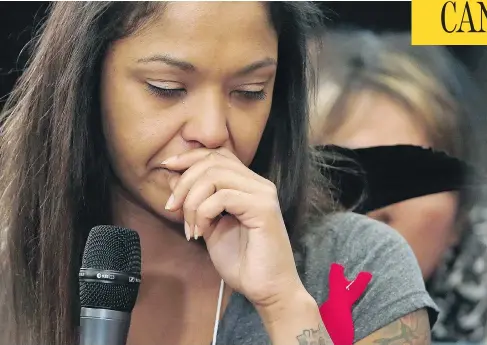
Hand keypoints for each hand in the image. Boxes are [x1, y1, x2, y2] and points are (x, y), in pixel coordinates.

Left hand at [162, 148, 303, 307]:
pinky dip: (203, 213)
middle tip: (171, 208)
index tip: (167, 167)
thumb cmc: (241, 261)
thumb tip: (173, 176)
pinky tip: (200, 233)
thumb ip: (196, 201)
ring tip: (188, 227)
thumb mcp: (209, 225)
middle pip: (213, 161)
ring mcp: (263, 194)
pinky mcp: (263, 208)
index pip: (218, 155)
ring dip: (192, 200)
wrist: (266, 289)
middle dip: (184, 182)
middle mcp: (258, 184)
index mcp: (248, 185)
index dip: (190, 156)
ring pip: (215, 175)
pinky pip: (223, 197)